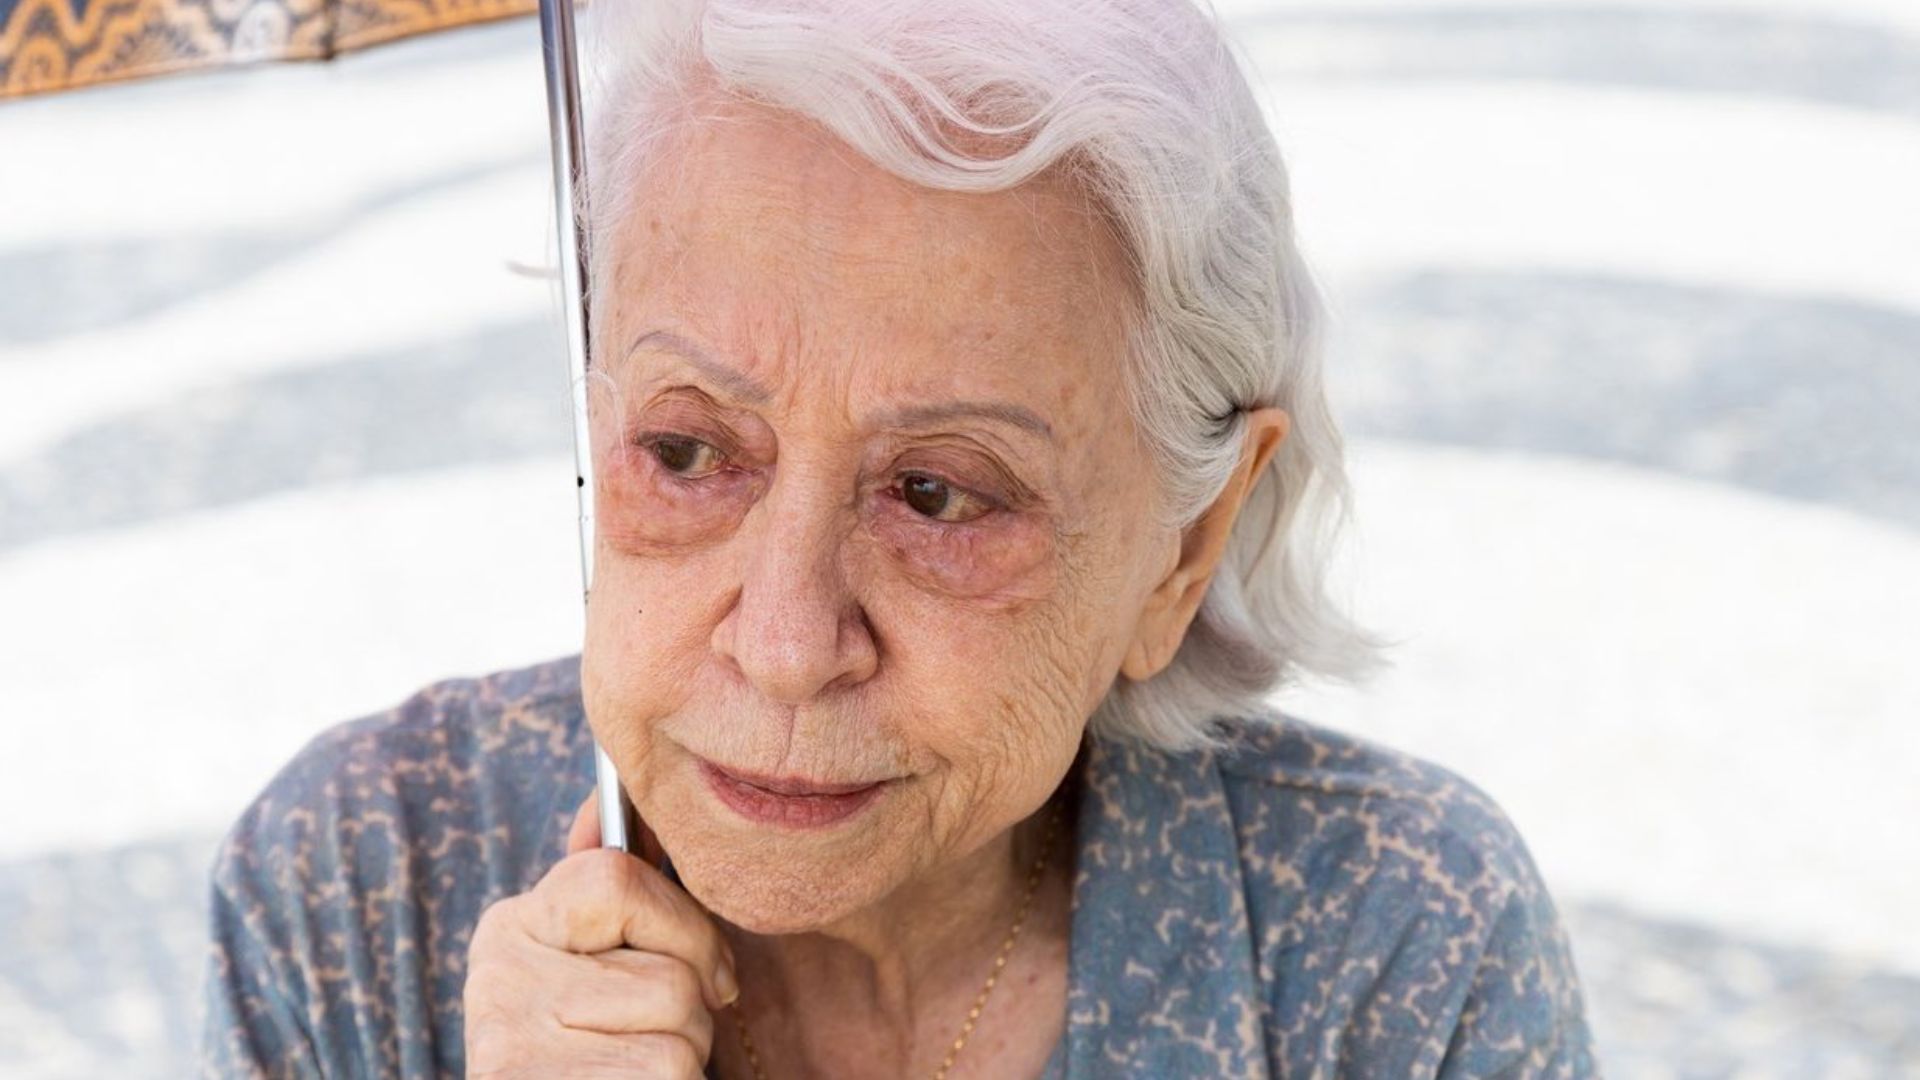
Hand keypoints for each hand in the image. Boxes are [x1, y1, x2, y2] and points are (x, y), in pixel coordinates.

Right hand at [464, 789, 738, 1077]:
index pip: (614, 875)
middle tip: (654, 1041)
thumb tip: (625, 797)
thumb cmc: (604, 1041)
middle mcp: (499, 980)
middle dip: (693, 1015)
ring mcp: (510, 1046)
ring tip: (636, 1070)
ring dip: (686, 1061)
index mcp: (516, 927)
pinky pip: (666, 1075)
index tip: (710, 971)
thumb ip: (625, 895)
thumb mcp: (605, 960)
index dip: (686, 926)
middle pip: (670, 975)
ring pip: (678, 1032)